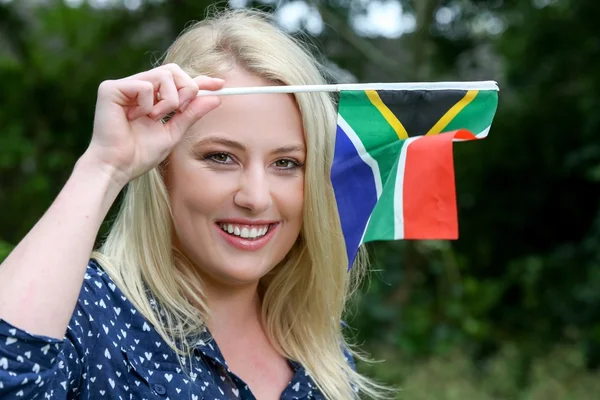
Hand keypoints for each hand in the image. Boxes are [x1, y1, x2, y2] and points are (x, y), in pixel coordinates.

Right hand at [83, 63, 222, 185]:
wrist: (118, 167)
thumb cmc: (140, 153)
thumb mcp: (173, 132)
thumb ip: (191, 113)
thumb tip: (215, 98)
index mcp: (151, 96)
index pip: (178, 79)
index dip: (200, 80)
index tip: (220, 85)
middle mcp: (137, 86)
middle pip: (174, 70)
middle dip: (186, 90)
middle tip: (178, 110)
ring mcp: (124, 85)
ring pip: (163, 75)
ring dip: (168, 100)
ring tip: (154, 118)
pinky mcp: (111, 88)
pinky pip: (145, 85)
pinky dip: (148, 104)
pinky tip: (135, 117)